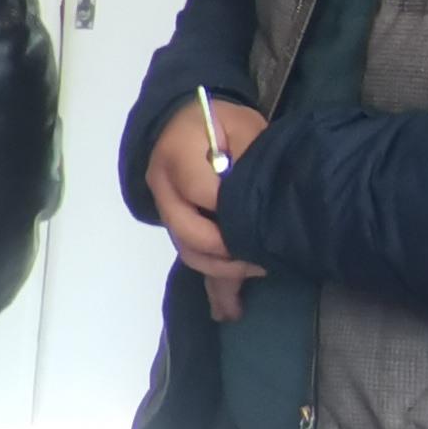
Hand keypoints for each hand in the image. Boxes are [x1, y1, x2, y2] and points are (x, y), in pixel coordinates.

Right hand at [147, 98, 268, 318]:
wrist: (181, 118)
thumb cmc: (218, 121)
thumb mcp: (244, 126)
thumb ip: (250, 156)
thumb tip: (263, 196)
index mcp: (177, 156)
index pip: (202, 193)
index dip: (233, 211)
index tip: (266, 220)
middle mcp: (162, 186)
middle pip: (187, 232)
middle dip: (227, 251)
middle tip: (264, 256)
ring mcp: (164, 208)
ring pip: (186, 250)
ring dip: (222, 269)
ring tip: (258, 270)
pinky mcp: (175, 224)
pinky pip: (191, 256)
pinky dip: (212, 286)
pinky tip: (230, 310)